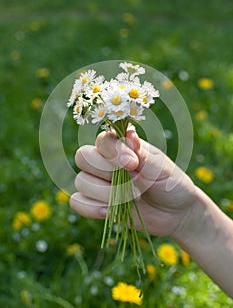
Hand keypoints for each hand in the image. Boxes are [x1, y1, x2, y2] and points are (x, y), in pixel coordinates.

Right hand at [70, 128, 197, 237]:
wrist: (176, 214)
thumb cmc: (171, 184)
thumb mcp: (162, 168)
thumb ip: (142, 154)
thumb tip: (128, 134)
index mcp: (122, 146)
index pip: (102, 140)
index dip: (113, 152)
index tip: (133, 164)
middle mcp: (106, 161)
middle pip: (83, 157)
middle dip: (106, 173)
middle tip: (134, 185)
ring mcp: (99, 182)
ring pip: (81, 181)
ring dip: (105, 193)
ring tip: (131, 199)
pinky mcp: (96, 203)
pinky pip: (77, 202)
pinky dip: (91, 208)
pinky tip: (109, 211)